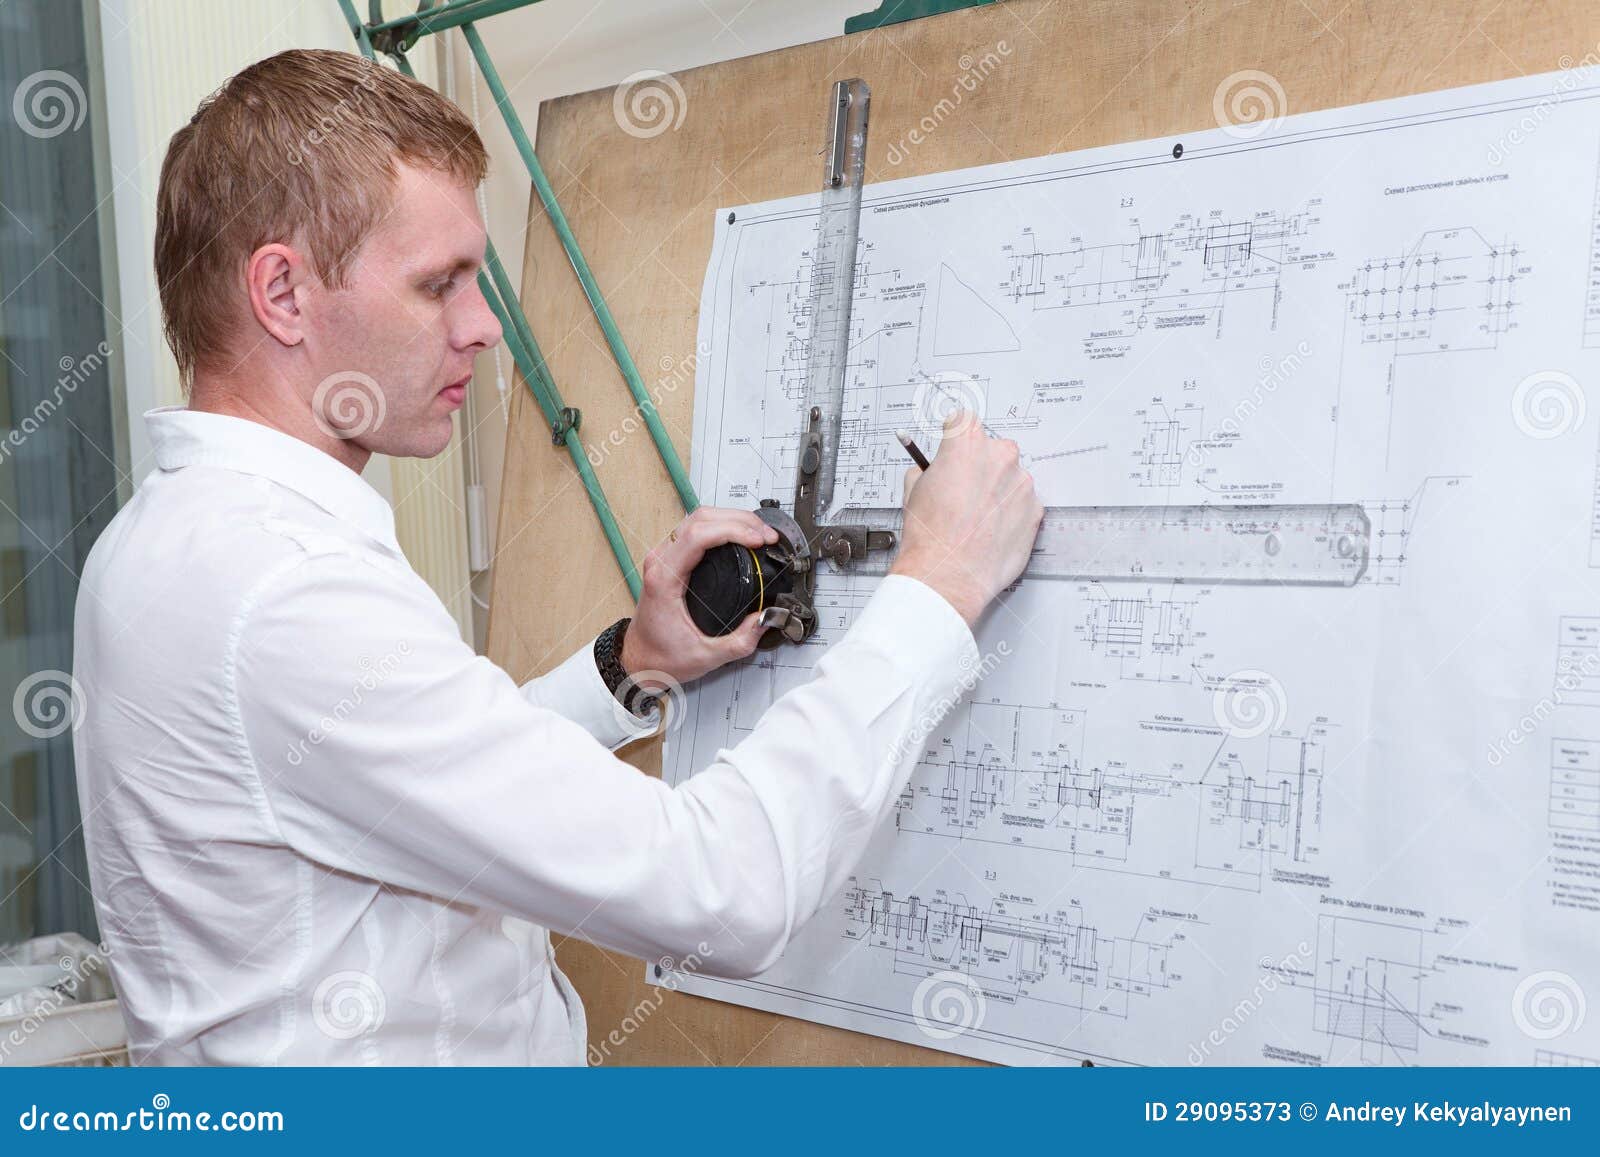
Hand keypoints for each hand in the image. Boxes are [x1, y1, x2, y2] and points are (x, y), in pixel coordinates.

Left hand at [620, 506, 779, 688]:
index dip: (733, 530)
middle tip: (766, 535)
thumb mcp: (706, 656)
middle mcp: (660, 561)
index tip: (758, 540)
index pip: (698, 536)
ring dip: (730, 519)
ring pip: (697, 518)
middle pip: (700, 518)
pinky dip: (721, 526)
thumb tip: (765, 619)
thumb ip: (741, 641)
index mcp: (665, 579)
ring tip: (757, 532)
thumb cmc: (659, 656)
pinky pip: (695, 528)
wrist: (638, 660)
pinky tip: (738, 535)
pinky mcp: (669, 559)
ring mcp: (663, 557)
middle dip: (739, 520)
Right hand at [890, 408, 1043, 625]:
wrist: (949, 575)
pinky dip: (1010, 513)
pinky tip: (989, 530)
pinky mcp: (1036, 511)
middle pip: (992, 449)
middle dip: (979, 466)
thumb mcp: (913, 490)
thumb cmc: (931, 537)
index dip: (955, 435)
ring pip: (1009, 478)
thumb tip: (931, 471)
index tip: (953, 445)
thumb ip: (928, 469)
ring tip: (975, 518)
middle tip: (962, 491)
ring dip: (996, 491)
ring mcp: (1022, 484)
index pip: (964, 420)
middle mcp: (1000, 457)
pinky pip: (1022, 503)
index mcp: (967, 443)